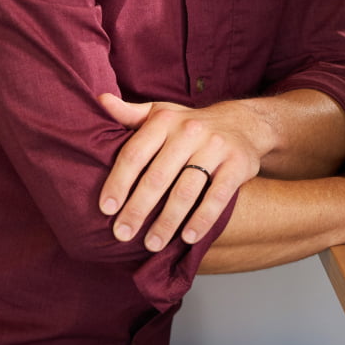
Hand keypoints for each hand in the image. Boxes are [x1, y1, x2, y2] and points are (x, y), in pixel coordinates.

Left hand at [97, 94, 273, 251]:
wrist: (244, 123)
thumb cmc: (191, 125)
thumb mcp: (162, 114)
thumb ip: (131, 114)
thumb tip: (100, 101)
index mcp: (166, 121)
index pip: (135, 153)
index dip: (118, 183)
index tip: (106, 209)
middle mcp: (190, 131)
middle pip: (158, 176)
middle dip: (138, 209)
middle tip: (122, 234)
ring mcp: (216, 148)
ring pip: (186, 190)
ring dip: (167, 221)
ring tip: (152, 243)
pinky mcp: (238, 164)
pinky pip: (218, 196)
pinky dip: (202, 219)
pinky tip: (188, 237)